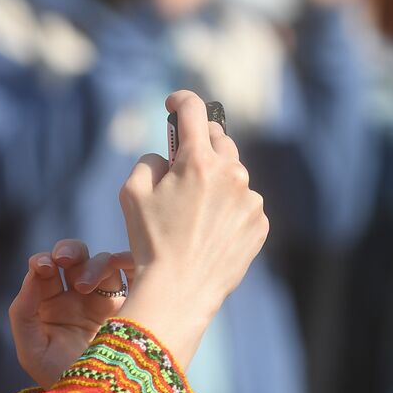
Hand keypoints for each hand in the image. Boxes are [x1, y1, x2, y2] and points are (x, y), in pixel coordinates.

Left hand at [9, 239, 134, 387]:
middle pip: (73, 257)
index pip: (44, 271)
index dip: (42, 261)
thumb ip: (23, 312)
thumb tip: (33, 276)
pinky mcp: (133, 304)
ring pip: (102, 261)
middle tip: (64, 260)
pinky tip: (122, 267)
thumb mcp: (32, 351)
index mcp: (51, 305)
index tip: (44, 267)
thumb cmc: (64, 382)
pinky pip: (133, 271)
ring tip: (86, 288)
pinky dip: (128, 260)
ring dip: (94, 264)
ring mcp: (107, 300)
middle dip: (68, 250)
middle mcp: (78, 298)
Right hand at [116, 90, 268, 369]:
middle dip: (199, 144)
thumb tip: (166, 156)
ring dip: (216, 179)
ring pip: (233, 174)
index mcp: (198, 160)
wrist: (179, 292)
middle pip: (218, 139)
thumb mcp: (132, 192)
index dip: (181, 101)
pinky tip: (210, 230)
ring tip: (194, 210)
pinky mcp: (260, 224)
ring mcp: (250, 200)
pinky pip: (244, 204)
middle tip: (181, 163)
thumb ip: (150, 160)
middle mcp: (232, 173)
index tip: (173, 105)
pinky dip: (229, 208)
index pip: (194, 110)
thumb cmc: (150, 242)